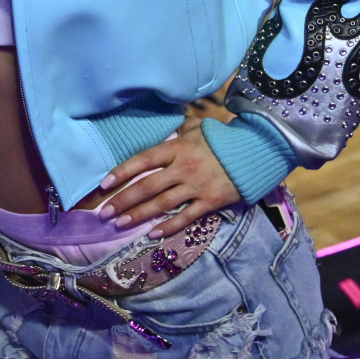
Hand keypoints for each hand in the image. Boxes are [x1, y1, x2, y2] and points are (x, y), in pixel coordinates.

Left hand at [96, 117, 240, 238]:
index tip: (104, 185)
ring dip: (138, 215)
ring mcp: (196, 186)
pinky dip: (168, 227)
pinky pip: (185, 217)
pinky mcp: (210, 201)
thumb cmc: (221, 139)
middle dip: (123, 200)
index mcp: (176, 148)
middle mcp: (182, 167)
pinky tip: (152, 234)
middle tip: (104, 213)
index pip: (143, 160)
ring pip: (161, 203)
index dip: (122, 172)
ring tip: (119, 224)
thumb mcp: (195, 127)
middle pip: (147, 186)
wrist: (255, 152)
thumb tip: (162, 124)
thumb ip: (176, 128)